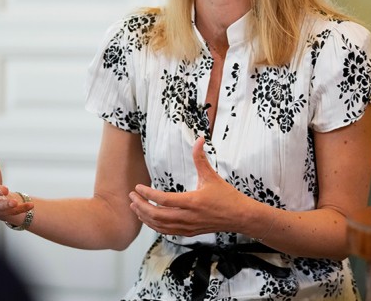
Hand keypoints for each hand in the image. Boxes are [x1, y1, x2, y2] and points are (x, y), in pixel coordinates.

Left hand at [128, 137, 247, 236]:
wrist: (239, 217)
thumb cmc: (227, 196)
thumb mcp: (212, 176)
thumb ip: (201, 158)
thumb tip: (198, 139)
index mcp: (192, 202)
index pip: (163, 200)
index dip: (148, 194)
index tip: (137, 187)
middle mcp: (188, 217)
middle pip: (157, 215)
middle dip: (141, 206)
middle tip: (131, 197)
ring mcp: (188, 227)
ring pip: (160, 226)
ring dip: (145, 217)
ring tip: (135, 207)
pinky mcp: (188, 232)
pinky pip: (166, 231)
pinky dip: (154, 225)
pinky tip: (148, 218)